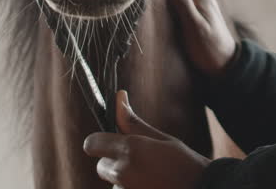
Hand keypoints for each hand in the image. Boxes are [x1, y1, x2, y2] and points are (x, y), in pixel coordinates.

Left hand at [84, 90, 209, 188]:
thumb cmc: (184, 163)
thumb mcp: (161, 139)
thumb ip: (133, 122)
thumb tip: (119, 96)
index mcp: (130, 149)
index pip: (91, 143)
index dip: (99, 142)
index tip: (109, 143)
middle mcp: (122, 172)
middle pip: (101, 165)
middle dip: (114, 162)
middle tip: (141, 162)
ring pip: (112, 181)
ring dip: (124, 180)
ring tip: (151, 178)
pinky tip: (151, 186)